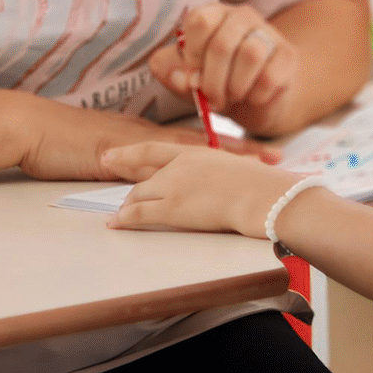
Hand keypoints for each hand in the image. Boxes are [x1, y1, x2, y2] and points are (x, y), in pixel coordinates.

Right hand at [16, 98, 267, 181]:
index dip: (225, 145)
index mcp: (141, 133)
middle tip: (273, 156)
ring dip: (221, 157)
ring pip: (187, 150)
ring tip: (255, 165)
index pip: (192, 139)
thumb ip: (122, 159)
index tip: (256, 152)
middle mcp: (144, 134)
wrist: (28, 127)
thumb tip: (141, 174)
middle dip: (238, 151)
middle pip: (201, 143)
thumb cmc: (56, 140)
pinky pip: (159, 162)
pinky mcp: (117, 155)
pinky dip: (183, 169)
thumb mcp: (98, 149)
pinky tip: (201, 175)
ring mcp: (133, 143)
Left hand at [102, 142, 299, 237]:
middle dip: (124, 177)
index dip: (130, 152)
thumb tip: (223, 182)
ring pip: (138, 194)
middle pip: (142, 174)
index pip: (154, 149)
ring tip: (118, 214)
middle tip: (108, 179)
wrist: (263, 196)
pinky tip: (116, 223)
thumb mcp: (237, 169)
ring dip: (126, 205)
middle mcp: (179, 166)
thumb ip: (220, 173)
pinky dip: (123, 219)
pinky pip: (139, 214)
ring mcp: (173, 186)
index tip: (113, 153)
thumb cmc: (261, 186)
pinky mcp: (172, 208)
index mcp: (195, 152)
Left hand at [149, 5, 298, 124]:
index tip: (193, 75)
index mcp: (213, 14)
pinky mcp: (288, 56)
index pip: (199, 21)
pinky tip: (253, 97)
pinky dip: (256, 96)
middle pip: (221, 44)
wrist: (258, 99)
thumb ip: (171, 73)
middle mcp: (241, 16)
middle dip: (212, 81)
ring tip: (233, 95)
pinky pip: (270, 76)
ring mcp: (268, 33)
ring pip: (250, 55)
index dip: (192, 55)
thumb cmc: (218, 81)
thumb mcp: (187, 78)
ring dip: (235, 87)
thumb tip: (180, 78)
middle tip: (212, 98)